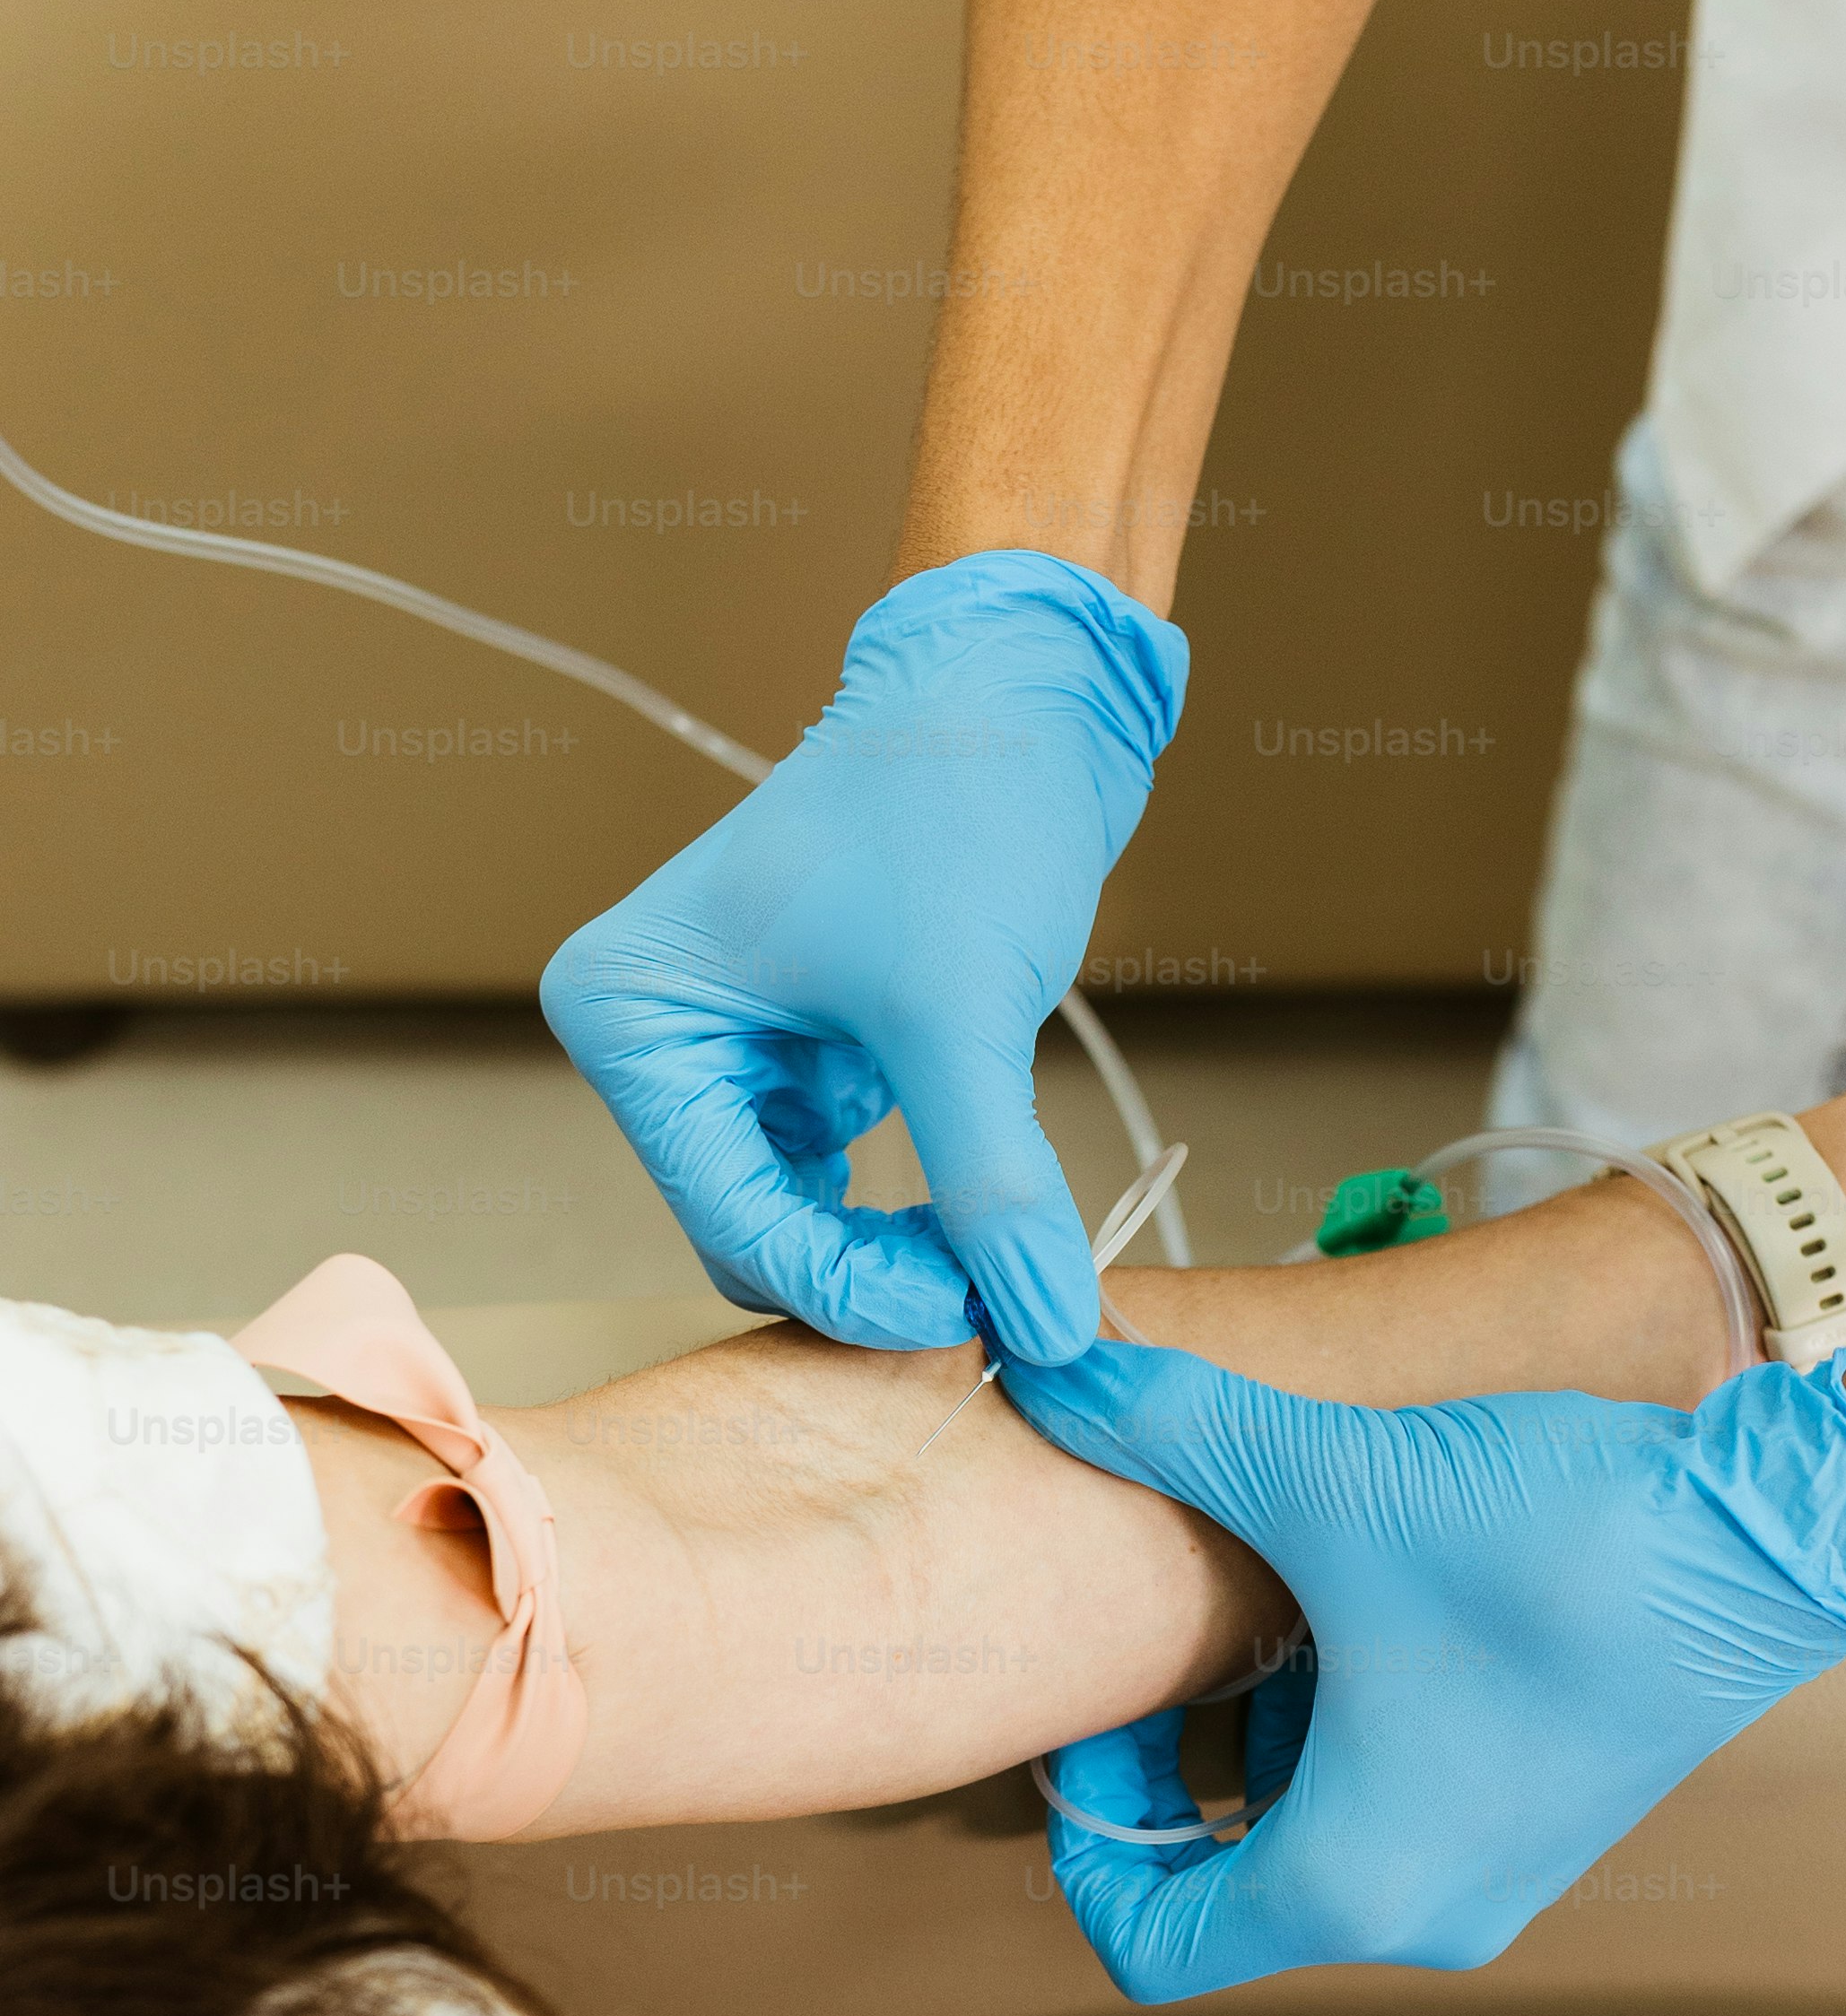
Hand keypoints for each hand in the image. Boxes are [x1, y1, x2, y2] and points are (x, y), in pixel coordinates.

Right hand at [540, 551, 1186, 1362]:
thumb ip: (994, 1188)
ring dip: (889, 1254)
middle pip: (752, 1236)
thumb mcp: (965, 1011)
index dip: (850, 1291)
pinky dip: (904, 1215)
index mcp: (632, 1019)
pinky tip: (982, 1211)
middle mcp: (656, 1042)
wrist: (1017, 689)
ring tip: (996, 1248)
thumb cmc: (954, 799)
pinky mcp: (800, 1057)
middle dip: (866, 1278)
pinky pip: (836, 1185)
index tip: (969, 1317)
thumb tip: (1044, 1326)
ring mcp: (725, 1053)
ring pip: (796, 1224)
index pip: (731, 1223)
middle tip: (991, 1292)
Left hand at [999, 1342, 1845, 2001]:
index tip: (1087, 1725)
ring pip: (1310, 1825)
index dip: (1085, 1842)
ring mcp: (1494, 1866)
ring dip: (1261, 1724)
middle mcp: (1423, 1909)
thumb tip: (1056, 1368)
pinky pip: (1392, 1792)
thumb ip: (1173, 1428)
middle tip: (1154, 1636)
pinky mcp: (1542, 1808)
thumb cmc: (1562, 1547)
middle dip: (1168, 1760)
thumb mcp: (1330, 1478)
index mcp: (1351, 1885)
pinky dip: (1346, 1712)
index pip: (1147, 1945)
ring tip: (1264, 1587)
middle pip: (1223, 1881)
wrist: (1772, 1537)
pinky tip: (1360, 1585)